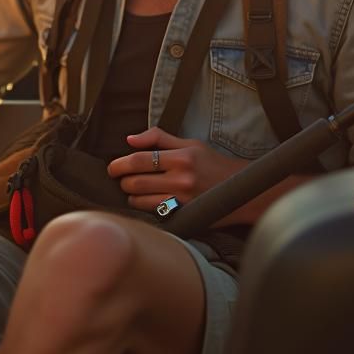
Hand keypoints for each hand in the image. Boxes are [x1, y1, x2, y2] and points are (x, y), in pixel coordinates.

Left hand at [106, 127, 247, 214]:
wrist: (242, 190)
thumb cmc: (212, 164)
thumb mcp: (190, 144)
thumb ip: (158, 138)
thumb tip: (130, 139)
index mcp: (181, 157)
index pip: (139, 160)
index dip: (119, 164)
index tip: (112, 167)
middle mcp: (182, 179)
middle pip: (136, 182)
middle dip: (122, 181)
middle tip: (121, 179)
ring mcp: (183, 200)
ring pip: (141, 201)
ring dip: (131, 196)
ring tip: (133, 190)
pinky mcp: (185, 216)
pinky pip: (154, 214)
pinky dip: (145, 208)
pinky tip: (146, 202)